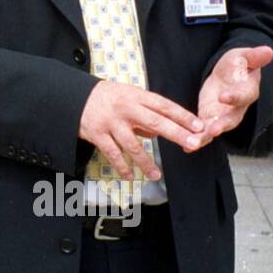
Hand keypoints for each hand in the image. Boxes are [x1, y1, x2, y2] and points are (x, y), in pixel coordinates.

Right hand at [79, 81, 207, 180]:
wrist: (73, 96)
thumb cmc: (106, 97)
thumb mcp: (128, 96)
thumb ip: (146, 112)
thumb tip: (161, 131)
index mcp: (136, 96)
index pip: (164, 105)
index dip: (183, 116)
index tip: (199, 126)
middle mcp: (125, 108)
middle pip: (155, 122)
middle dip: (176, 134)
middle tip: (193, 144)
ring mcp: (111, 122)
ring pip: (133, 145)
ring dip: (146, 162)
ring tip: (157, 175)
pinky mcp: (98, 134)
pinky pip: (113, 154)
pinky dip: (122, 167)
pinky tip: (130, 176)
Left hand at [196, 46, 272, 141]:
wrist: (230, 74)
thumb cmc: (239, 64)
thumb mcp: (244, 56)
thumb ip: (254, 56)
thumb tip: (268, 51)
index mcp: (247, 91)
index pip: (243, 95)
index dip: (234, 96)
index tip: (224, 96)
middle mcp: (237, 108)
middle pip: (231, 119)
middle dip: (222, 125)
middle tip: (212, 131)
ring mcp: (224, 115)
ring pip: (216, 129)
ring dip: (206, 137)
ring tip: (194, 144)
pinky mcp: (210, 118)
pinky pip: (204, 131)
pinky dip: (197, 139)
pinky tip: (185, 147)